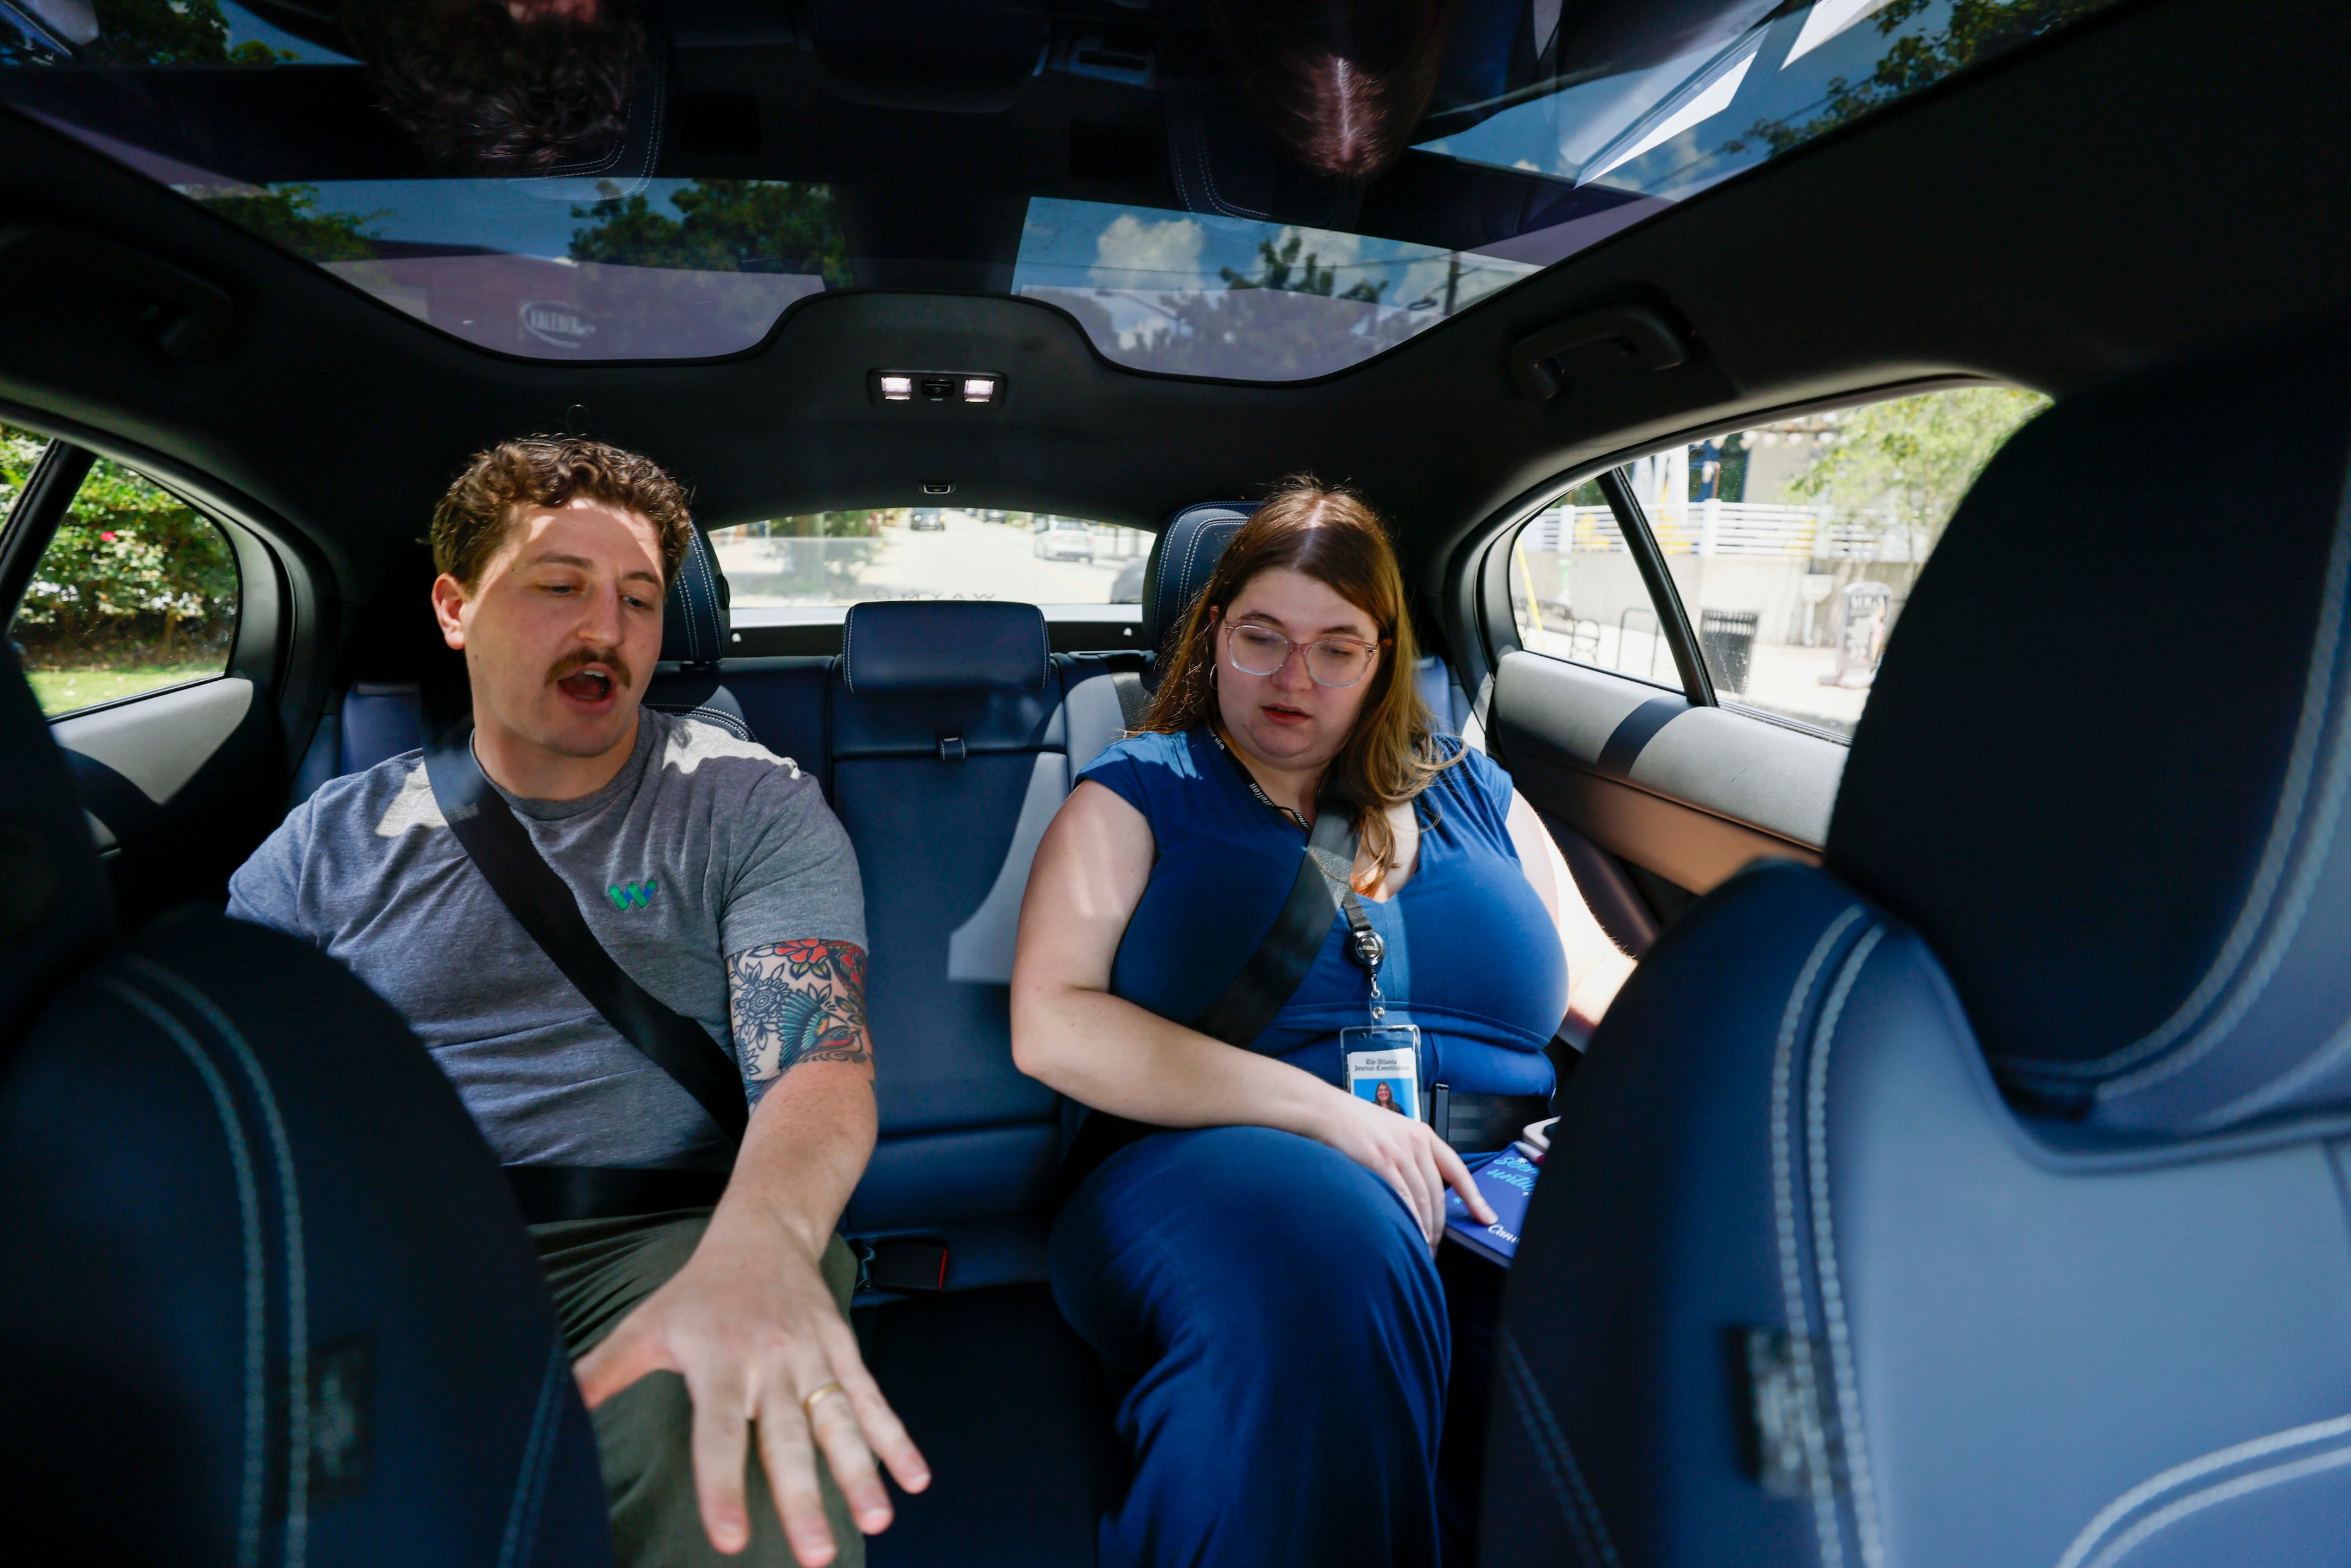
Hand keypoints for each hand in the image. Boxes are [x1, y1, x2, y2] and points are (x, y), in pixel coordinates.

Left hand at [574, 1208, 930, 1564]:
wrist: (765, 1228)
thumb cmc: (698, 1290)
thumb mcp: (645, 1326)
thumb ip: (601, 1373)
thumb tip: (550, 1414)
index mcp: (718, 1362)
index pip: (719, 1435)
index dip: (723, 1486)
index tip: (730, 1537)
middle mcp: (770, 1361)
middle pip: (787, 1439)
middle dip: (804, 1498)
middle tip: (817, 1554)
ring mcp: (813, 1354)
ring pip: (839, 1421)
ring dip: (860, 1472)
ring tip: (876, 1517)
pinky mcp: (843, 1348)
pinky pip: (872, 1399)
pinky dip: (897, 1438)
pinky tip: (914, 1478)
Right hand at [1310, 1089, 1495, 1246]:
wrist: (1327, 1111)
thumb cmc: (1355, 1123)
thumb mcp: (1394, 1133)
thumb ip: (1411, 1156)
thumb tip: (1421, 1191)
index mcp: (1423, 1135)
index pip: (1458, 1171)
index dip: (1475, 1198)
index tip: (1486, 1218)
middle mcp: (1416, 1143)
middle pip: (1438, 1194)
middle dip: (1440, 1226)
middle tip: (1436, 1247)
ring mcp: (1399, 1152)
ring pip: (1422, 1200)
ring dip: (1424, 1229)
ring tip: (1421, 1248)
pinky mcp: (1380, 1161)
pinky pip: (1402, 1199)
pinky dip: (1408, 1220)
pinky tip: (1408, 1234)